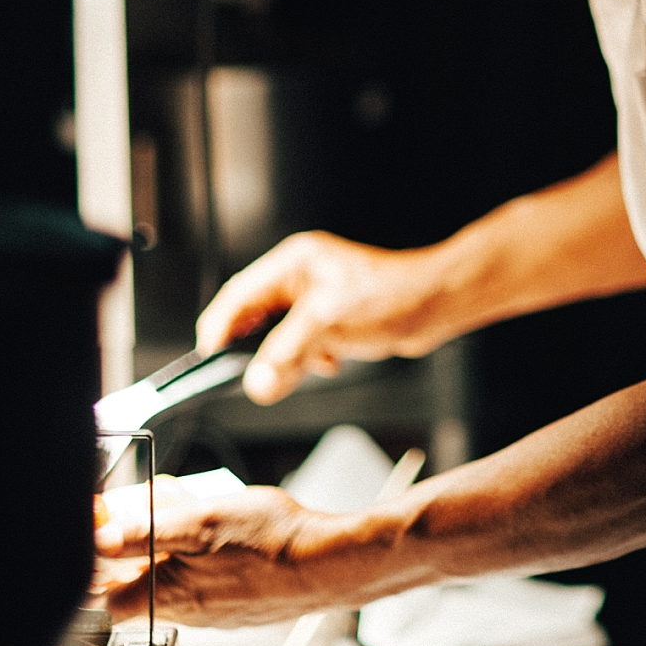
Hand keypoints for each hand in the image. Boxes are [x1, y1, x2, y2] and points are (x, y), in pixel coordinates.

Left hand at [94, 484, 330, 626]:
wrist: (328, 562)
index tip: (103, 535)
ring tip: (193, 512)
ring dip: (174, 546)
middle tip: (154, 508)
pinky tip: (225, 533)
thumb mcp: (198, 522)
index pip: (107, 600)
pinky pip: (208, 582)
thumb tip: (98, 540)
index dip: (98, 570)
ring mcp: (217, 611)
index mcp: (169, 596)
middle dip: (141, 544)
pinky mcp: (240, 604)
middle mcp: (189, 612)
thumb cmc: (269, 541)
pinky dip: (204, 556)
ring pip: (176, 579)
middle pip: (142, 584)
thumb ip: (145, 531)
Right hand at [197, 231, 453, 403]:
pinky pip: (303, 343)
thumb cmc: (393, 295)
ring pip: (280, 335)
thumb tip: (257, 382)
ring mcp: (316, 297)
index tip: (209, 358)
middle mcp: (301, 276)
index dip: (220, 328)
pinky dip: (308, 358)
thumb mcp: (328, 324)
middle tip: (252, 373)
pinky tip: (329, 362)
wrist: (436, 305)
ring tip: (302, 367)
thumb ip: (287, 354)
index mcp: (293, 263)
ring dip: (286, 356)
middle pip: (257, 317)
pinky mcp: (331, 318)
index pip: (239, 295)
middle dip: (257, 348)